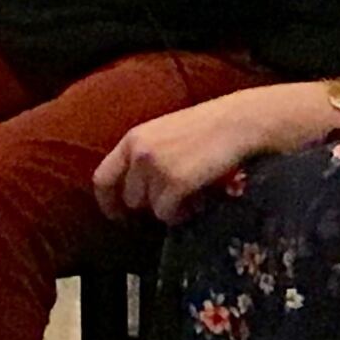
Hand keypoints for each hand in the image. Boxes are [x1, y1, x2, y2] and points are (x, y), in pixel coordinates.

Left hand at [93, 87, 305, 224]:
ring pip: (150, 208)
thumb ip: (146, 157)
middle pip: (129, 197)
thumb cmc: (207, 128)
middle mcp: (138, 152)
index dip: (107, 201)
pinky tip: (198, 203)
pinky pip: (167, 213)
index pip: (102, 177)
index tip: (118, 216)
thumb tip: (138, 191)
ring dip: (169, 209)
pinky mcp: (175, 182)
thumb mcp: (164, 135)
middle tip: (172, 203)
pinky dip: (181, 215)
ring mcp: (155, 167)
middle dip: (149, 205)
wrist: (237, 122)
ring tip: (191, 199)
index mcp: (132, 138)